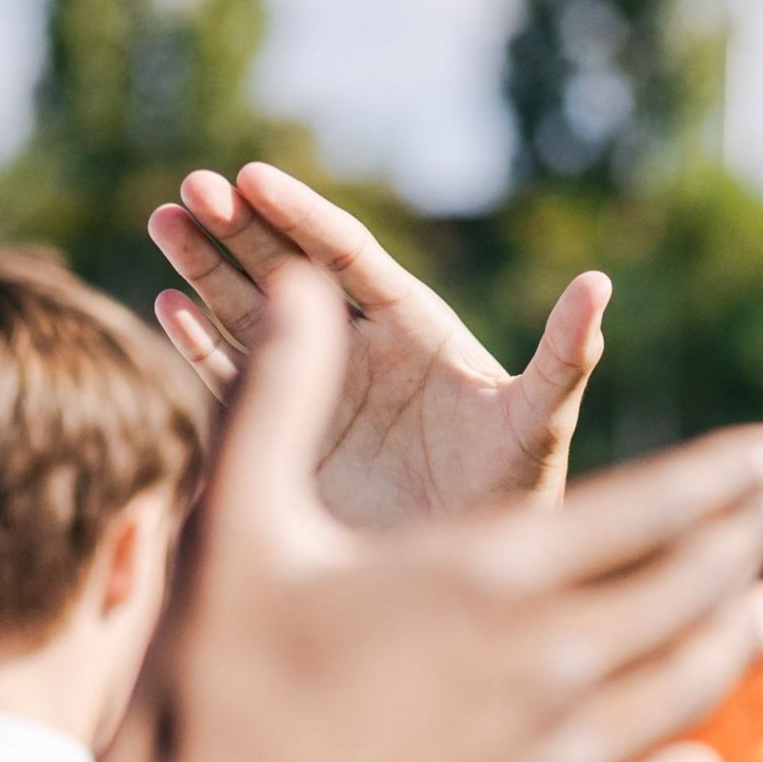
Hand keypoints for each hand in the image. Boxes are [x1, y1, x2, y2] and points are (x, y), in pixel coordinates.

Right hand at [110, 265, 762, 761]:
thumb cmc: (207, 696)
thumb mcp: (232, 529)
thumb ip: (273, 398)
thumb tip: (299, 287)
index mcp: (488, 581)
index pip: (652, 513)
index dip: (724, 477)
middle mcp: (547, 675)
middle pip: (688, 598)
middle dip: (744, 546)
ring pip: (683, 700)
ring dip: (731, 647)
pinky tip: (698, 759)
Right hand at [147, 161, 608, 527]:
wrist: (470, 583)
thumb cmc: (519, 495)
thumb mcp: (540, 423)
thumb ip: (563, 356)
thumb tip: (600, 284)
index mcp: (415, 326)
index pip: (348, 254)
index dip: (299, 217)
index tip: (249, 178)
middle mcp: (362, 348)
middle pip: (290, 270)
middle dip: (239, 230)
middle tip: (188, 190)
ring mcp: (322, 390)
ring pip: (253, 313)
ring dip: (207, 269)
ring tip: (162, 222)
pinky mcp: (289, 437)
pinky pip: (236, 379)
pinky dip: (201, 344)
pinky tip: (167, 306)